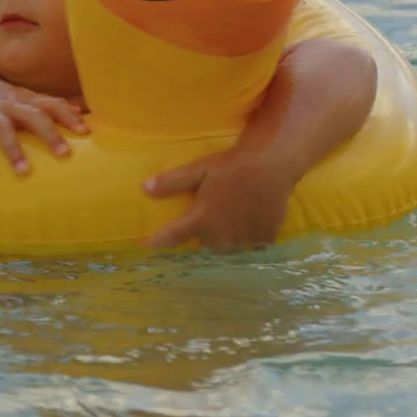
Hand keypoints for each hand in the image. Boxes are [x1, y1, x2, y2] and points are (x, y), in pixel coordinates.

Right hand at [0, 65, 87, 180]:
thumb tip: (78, 110)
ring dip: (14, 150)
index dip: (68, 116)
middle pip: (33, 116)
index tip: (86, 131)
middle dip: (50, 134)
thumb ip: (44, 102)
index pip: (51, 104)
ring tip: (24, 172)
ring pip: (3, 130)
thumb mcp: (17, 93)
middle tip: (65, 154)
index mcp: (22, 98)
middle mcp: (8, 104)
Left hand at [141, 148, 294, 249]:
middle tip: (200, 231)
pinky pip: (250, 249)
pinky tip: (247, 230)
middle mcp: (220, 236)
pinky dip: (246, 242)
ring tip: (225, 231)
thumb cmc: (233, 165)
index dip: (156, 244)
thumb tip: (144, 188)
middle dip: (198, 243)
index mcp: (201, 220)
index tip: (144, 248)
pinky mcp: (263, 240)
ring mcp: (242, 241)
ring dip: (222, 244)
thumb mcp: (199, 169)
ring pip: (226, 250)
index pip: (171, 238)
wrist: (273, 165)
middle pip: (202, 248)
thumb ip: (172, 182)